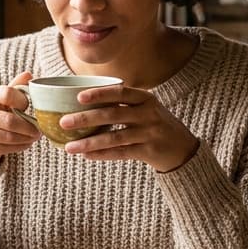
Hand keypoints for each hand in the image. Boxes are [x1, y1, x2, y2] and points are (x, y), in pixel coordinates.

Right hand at [0, 71, 40, 169]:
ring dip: (26, 138)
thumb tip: (28, 74)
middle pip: (9, 120)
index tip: (28, 106)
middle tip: (39, 129)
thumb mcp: (0, 100)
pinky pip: (5, 148)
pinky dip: (20, 146)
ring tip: (35, 136)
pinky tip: (26, 143)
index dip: (22, 100)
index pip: (6, 93)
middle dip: (28, 126)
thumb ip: (14, 88)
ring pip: (8, 136)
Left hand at [59, 83, 199, 172]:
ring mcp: (150, 133)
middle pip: (113, 114)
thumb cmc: (155, 125)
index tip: (78, 96)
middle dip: (86, 118)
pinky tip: (87, 156)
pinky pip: (121, 153)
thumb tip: (82, 102)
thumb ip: (122, 104)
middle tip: (64, 122)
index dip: (100, 93)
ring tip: (69, 147)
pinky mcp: (150, 151)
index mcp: (146, 99)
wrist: (183, 148)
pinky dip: (103, 154)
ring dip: (90, 142)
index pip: (121, 92)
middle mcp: (149, 114)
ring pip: (115, 137)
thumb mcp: (145, 108)